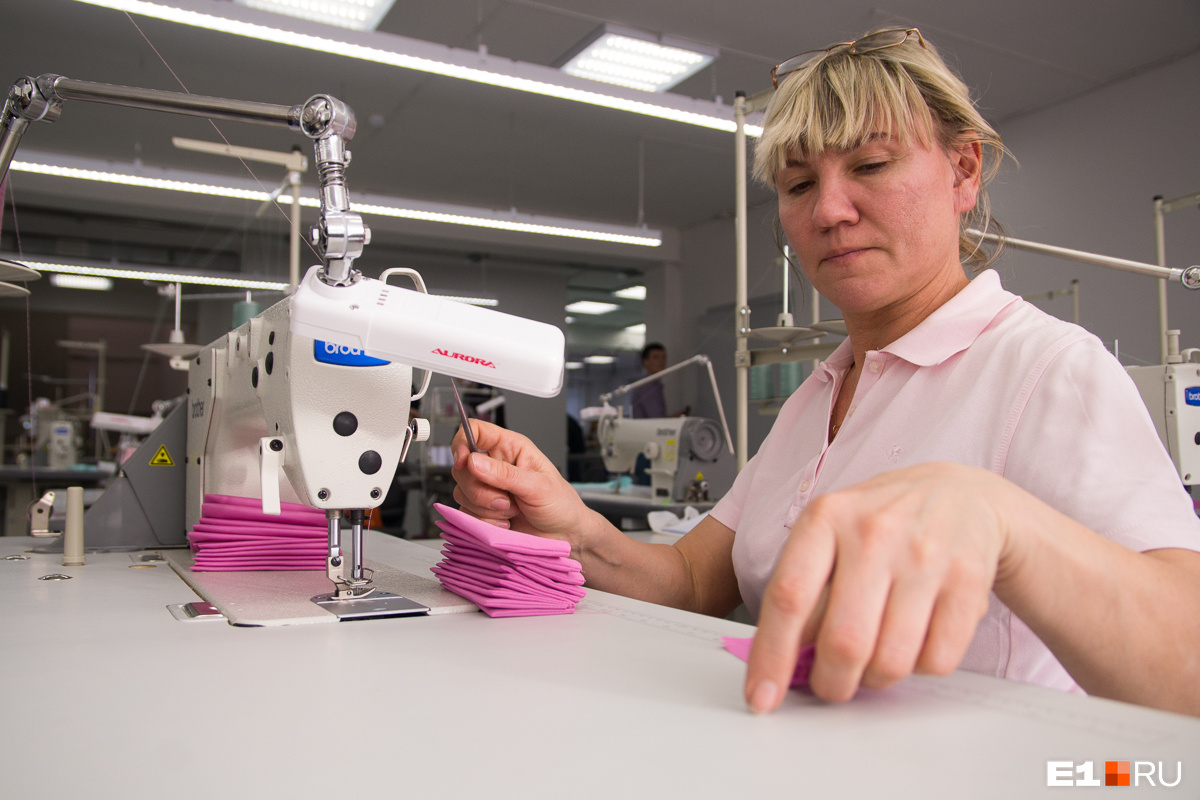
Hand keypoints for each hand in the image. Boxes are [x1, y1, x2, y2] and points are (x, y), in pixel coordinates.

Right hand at [450, 420, 593, 554]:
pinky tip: (505, 523)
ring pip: (461, 492)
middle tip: (506, 500)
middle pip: (462, 467)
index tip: (464, 462)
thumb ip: (505, 474)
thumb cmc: (560, 504)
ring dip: (485, 508)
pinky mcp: (482, 510)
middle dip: (479, 489)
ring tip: (511, 511)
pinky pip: (466, 513)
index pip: (476, 430)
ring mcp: (487, 489)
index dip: (463, 442)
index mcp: (510, 448)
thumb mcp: (538, 486)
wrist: (564, 536)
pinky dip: (484, 521)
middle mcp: (495, 465)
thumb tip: (474, 461)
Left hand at [745, 462, 1010, 710]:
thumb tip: (781, 661)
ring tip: (875, 658)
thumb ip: (803, 592)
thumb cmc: (882, 522)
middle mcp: (874, 532)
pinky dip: (920, 667)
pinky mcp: (968, 580)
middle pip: (842, 642)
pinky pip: (936, 660)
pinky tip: (916, 639)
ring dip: (876, 678)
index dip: (771, 656)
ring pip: (890, 660)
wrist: (961, 495)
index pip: (788, 597)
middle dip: (832, 682)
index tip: (761, 697)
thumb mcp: (831, 536)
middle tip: (832, 685)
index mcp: (826, 518)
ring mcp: (924, 555)